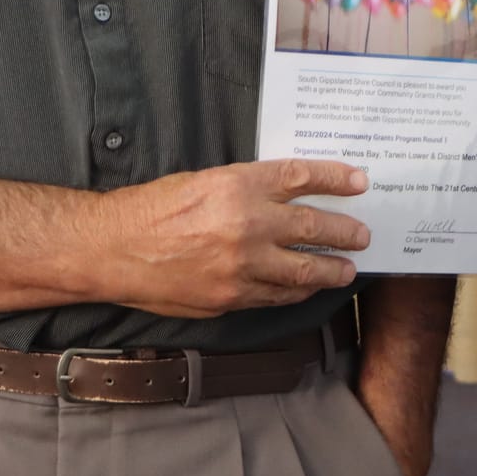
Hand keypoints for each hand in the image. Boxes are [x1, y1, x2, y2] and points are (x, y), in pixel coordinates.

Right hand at [98, 159, 370, 318]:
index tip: (358, 181)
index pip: (301, 177)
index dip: (335, 178)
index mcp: (239, 184)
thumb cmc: (153, 208)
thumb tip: (286, 196)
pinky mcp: (230, 297)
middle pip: (312, 226)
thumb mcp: (203, 180)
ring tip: (348, 268)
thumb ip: (246, 188)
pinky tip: (308, 288)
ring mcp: (241, 265)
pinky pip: (276, 296)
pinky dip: (297, 292)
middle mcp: (246, 223)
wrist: (113, 249)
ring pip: (302, 269)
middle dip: (344, 231)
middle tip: (363, 233)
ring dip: (331, 269)